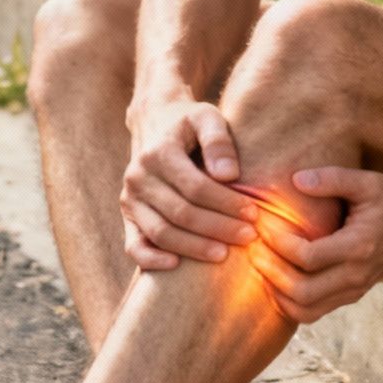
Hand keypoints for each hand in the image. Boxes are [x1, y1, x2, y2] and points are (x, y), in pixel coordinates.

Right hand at [122, 99, 260, 271]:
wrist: (155, 122)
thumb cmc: (189, 122)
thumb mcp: (206, 116)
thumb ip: (218, 140)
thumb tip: (228, 175)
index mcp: (158, 153)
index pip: (195, 187)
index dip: (226, 204)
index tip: (254, 213)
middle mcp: (138, 177)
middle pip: (181, 213)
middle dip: (218, 228)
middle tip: (249, 237)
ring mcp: (129, 199)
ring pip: (161, 233)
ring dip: (194, 248)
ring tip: (225, 254)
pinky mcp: (128, 216)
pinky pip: (134, 245)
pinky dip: (151, 260)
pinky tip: (176, 266)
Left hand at [245, 166, 382, 325]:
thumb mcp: (368, 182)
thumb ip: (333, 179)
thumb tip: (296, 180)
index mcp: (360, 247)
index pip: (310, 257)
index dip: (280, 244)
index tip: (264, 225)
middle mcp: (356, 276)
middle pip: (303, 291)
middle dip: (271, 272)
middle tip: (253, 249)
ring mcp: (353, 291)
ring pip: (304, 310)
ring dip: (276, 292)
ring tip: (260, 266)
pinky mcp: (349, 297)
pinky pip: (311, 312)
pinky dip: (288, 303)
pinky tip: (274, 280)